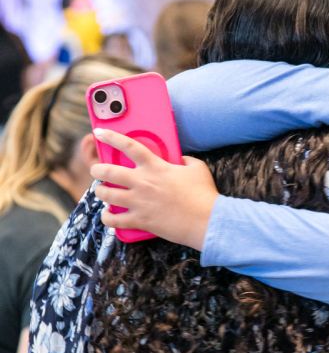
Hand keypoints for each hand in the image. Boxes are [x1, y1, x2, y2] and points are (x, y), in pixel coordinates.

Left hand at [91, 129, 218, 250]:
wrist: (207, 220)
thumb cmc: (204, 194)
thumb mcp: (197, 168)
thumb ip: (185, 160)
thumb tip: (180, 160)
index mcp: (155, 166)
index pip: (128, 145)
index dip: (111, 136)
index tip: (99, 132)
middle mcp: (142, 182)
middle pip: (108, 171)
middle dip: (97, 169)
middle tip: (97, 170)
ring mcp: (139, 202)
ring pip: (106, 194)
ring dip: (100, 191)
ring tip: (101, 190)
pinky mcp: (140, 220)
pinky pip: (114, 220)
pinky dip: (107, 218)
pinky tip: (108, 215)